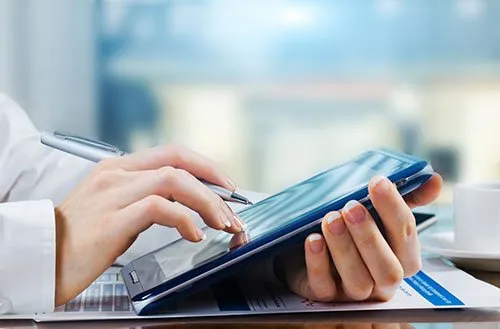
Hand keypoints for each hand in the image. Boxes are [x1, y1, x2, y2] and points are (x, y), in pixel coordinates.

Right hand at [54, 145, 243, 304]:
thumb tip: (182, 206)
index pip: (172, 153)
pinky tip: (194, 234)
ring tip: (222, 223)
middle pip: (178, 162)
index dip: (204, 165)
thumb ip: (144, 200)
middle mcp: (116, 174)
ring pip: (175, 180)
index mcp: (118, 169)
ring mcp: (113, 193)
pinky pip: (160, 207)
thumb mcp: (114, 209)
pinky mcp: (113, 218)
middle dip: (214, 183)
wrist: (41, 260)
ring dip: (206, 201)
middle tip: (232, 208)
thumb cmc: (78, 240)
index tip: (225, 184)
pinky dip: (185, 219)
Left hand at [278, 174, 442, 301]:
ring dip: (344, 248)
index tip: (378, 182)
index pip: (406, 236)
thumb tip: (434, 181)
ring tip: (330, 220)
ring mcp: (354, 293)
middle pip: (387, 269)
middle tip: (351, 207)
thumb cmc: (351, 229)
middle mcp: (382, 280)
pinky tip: (313, 240)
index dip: (394, 209)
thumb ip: (406, 198)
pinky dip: (318, 263)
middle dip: (370, 236)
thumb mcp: (377, 212)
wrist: (307, 245)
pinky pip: (324, 287)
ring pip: (357, 280)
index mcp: (401, 257)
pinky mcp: (325, 297)